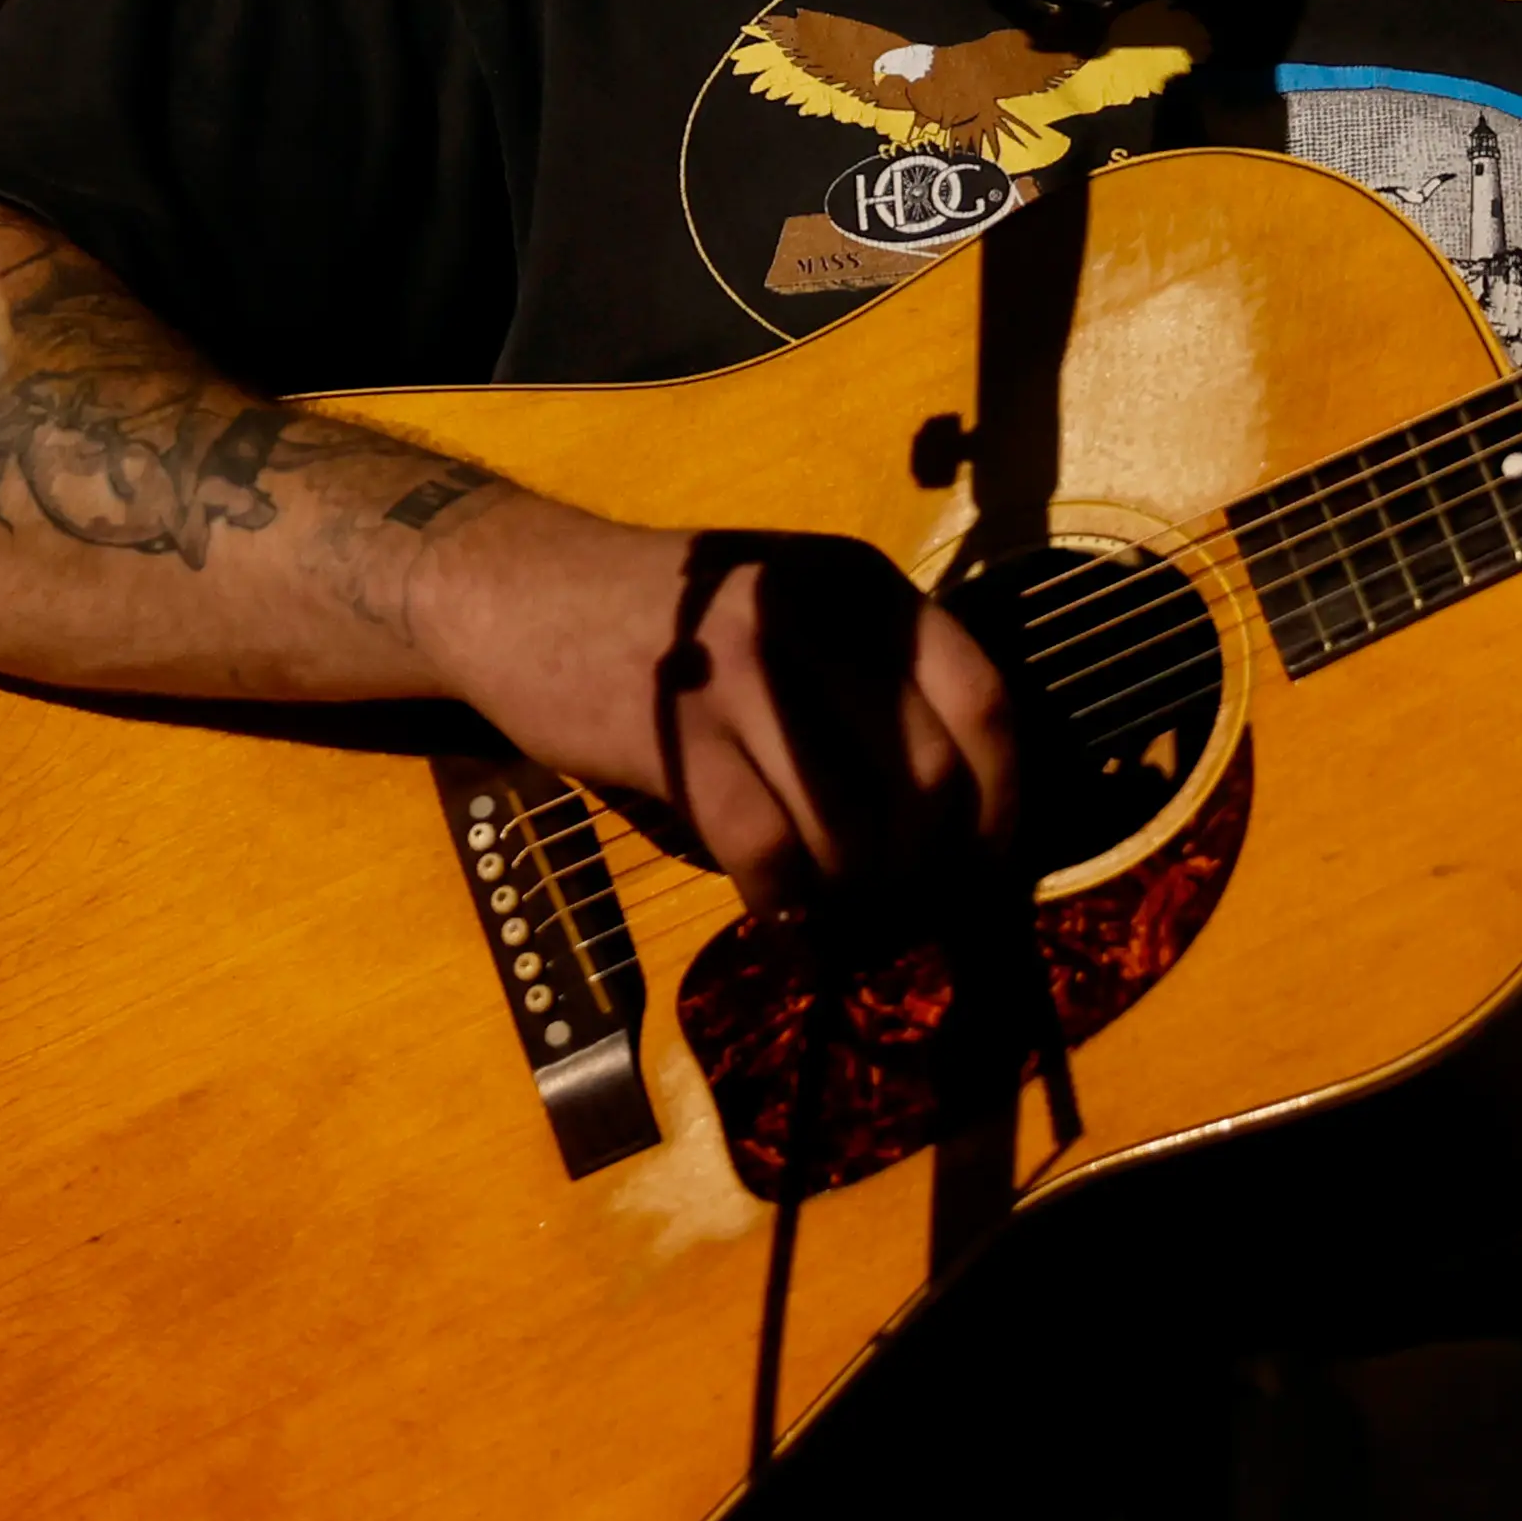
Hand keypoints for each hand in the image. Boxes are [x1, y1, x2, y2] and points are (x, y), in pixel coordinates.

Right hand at [413, 505, 1022, 914]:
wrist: (517, 591)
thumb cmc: (673, 622)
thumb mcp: (793, 607)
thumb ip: (872, 680)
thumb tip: (961, 820)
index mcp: (864, 586)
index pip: (984, 701)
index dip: (1005, 803)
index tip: (994, 870)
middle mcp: (816, 619)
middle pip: (928, 777)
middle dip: (930, 869)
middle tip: (909, 913)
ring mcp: (743, 676)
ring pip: (854, 826)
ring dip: (860, 899)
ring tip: (844, 922)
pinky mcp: (674, 738)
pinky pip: (768, 853)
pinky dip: (790, 914)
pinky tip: (786, 934)